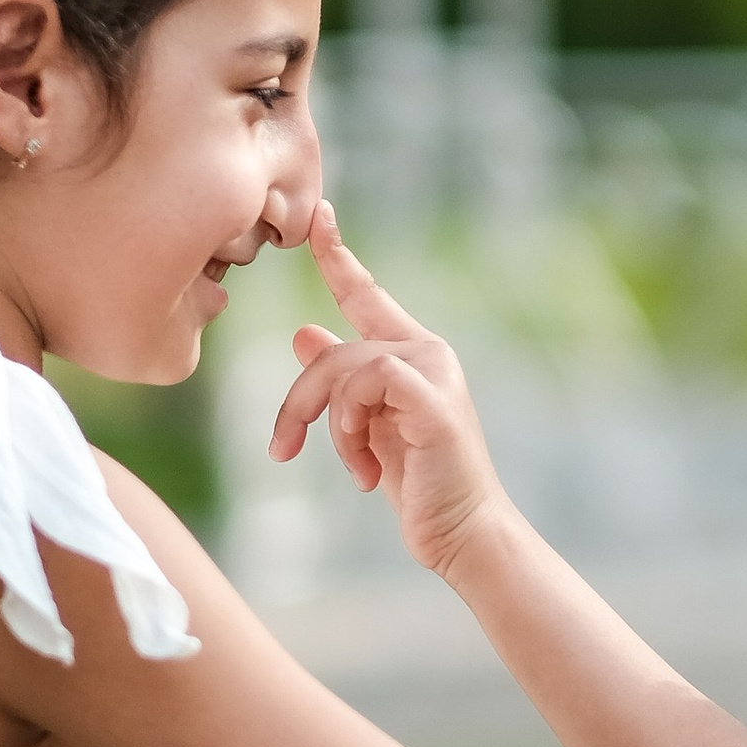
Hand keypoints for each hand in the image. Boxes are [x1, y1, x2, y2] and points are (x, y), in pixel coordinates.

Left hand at [266, 204, 510, 578]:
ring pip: (342, 369)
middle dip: (298, 403)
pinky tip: (366, 469)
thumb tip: (302, 332)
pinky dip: (350, 427)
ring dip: (331, 429)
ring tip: (355, 470)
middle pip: (332, 351)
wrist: (461, 532)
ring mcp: (435, 371)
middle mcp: (427, 351)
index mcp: (412, 354)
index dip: (337, 255)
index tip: (317, 214)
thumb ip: (339, 383)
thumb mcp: (366, 428)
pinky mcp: (434, 397)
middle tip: (284, 450)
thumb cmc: (418, 484)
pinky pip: (368, 382)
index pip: (366, 294)